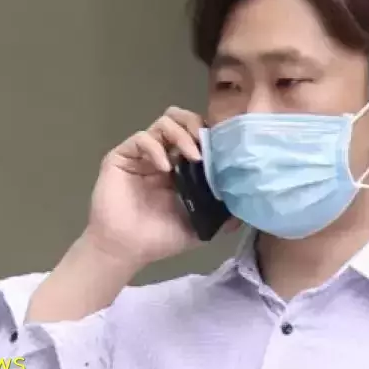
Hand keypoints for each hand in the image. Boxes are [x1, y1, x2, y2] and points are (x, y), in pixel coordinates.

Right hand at [84, 106, 237, 267]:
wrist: (127, 249)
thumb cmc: (160, 238)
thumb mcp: (199, 226)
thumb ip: (221, 215)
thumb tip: (246, 210)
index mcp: (180, 167)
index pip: (196, 136)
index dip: (210, 135)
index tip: (223, 148)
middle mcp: (162, 155)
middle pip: (180, 119)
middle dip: (196, 125)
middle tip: (206, 144)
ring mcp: (142, 154)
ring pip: (164, 123)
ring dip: (182, 135)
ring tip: (193, 156)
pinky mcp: (122, 156)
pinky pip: (141, 138)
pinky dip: (156, 148)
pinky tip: (165, 168)